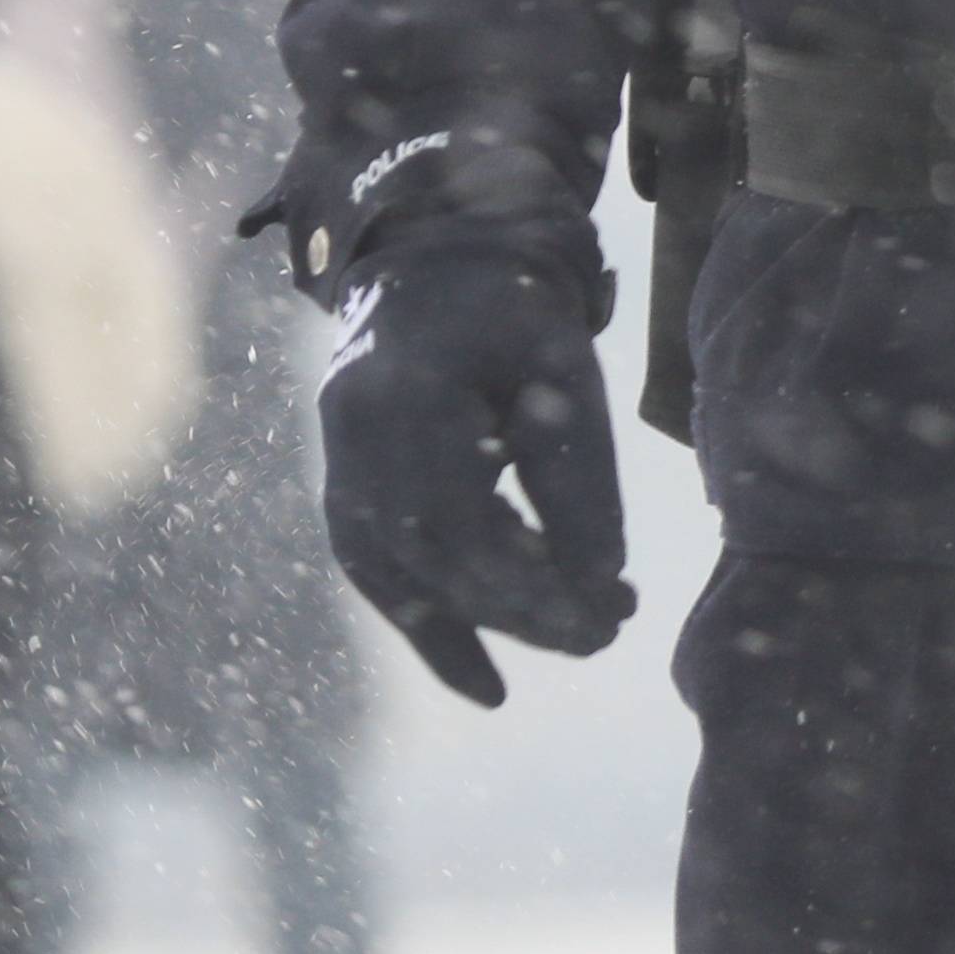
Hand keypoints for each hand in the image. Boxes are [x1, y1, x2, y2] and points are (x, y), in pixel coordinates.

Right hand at [316, 234, 635, 705]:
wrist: (434, 268)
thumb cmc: (511, 311)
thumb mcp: (561, 367)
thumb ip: (575, 470)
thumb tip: (600, 581)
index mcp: (403, 402)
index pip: (464, 521)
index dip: (534, 578)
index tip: (611, 610)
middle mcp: (354, 449)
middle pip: (437, 561)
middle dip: (527, 607)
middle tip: (613, 628)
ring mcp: (341, 478)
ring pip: (411, 581)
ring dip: (494, 622)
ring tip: (584, 636)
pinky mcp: (349, 501)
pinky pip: (386, 583)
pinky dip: (437, 633)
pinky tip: (490, 685)